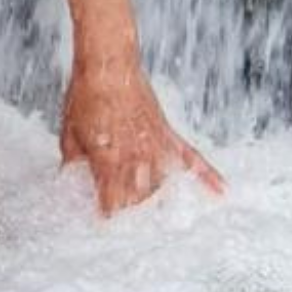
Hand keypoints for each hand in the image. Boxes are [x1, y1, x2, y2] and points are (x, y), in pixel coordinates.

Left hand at [59, 63, 224, 213]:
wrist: (107, 66)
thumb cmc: (85, 98)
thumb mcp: (69, 135)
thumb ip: (73, 164)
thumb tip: (70, 182)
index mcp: (108, 161)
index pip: (112, 203)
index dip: (108, 216)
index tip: (105, 225)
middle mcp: (135, 158)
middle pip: (139, 200)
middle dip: (131, 212)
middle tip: (127, 219)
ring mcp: (155, 146)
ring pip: (163, 186)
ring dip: (157, 200)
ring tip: (155, 213)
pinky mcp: (168, 134)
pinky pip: (192, 158)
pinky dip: (208, 176)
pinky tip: (221, 192)